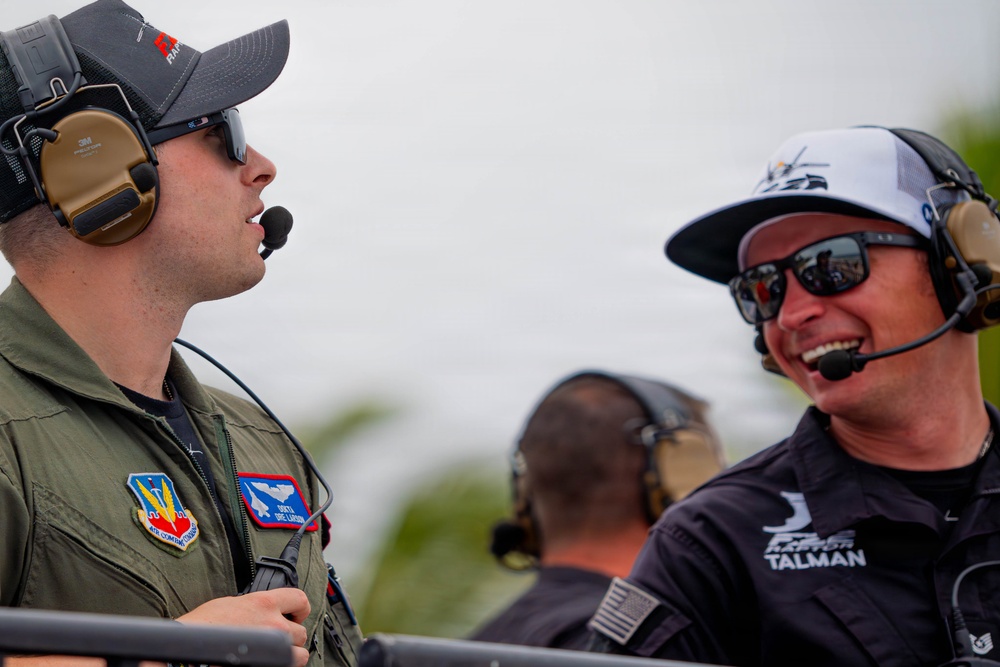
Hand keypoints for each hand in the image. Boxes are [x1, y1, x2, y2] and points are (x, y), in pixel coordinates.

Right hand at [177, 589, 311, 666]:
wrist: (188, 648)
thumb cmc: (201, 626)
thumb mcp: (231, 604)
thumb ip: (255, 605)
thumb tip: (264, 609)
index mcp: (264, 603)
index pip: (300, 599)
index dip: (300, 608)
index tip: (296, 614)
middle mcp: (273, 624)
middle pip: (301, 631)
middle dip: (292, 636)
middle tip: (279, 639)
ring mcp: (272, 647)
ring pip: (300, 654)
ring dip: (291, 654)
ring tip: (276, 654)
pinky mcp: (269, 663)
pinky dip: (282, 665)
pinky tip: (269, 661)